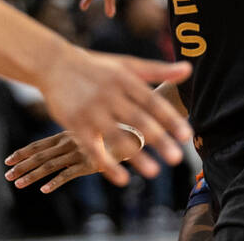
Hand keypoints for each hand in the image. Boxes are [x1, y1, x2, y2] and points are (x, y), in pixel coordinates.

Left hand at [4, 125, 144, 192]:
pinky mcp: (90, 163)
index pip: (40, 144)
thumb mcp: (93, 129)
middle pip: (40, 154)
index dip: (24, 152)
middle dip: (22, 165)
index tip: (9, 160)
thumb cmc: (116, 127)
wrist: (136, 126)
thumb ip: (81, 134)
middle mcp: (70, 141)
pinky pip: (68, 173)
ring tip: (17, 184)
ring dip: (32, 175)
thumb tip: (72, 142)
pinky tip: (44, 190)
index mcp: (69, 133)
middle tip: (7, 174)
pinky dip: (55, 182)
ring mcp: (79, 152)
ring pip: (49, 164)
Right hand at [36, 47, 190, 186]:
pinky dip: (107, 164)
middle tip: (177, 158)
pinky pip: (93, 147)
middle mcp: (110, 94)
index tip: (187, 135)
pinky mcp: (75, 123)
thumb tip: (189, 69)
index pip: (151, 101)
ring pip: (116, 135)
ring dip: (135, 154)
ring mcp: (92, 109)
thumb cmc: (97, 66)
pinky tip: (122, 179)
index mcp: (125, 80)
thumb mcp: (127, 65)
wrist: (54, 64)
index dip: (169, 118)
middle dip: (158, 139)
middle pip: (137, 118)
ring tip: (154, 173)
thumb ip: (158, 69)